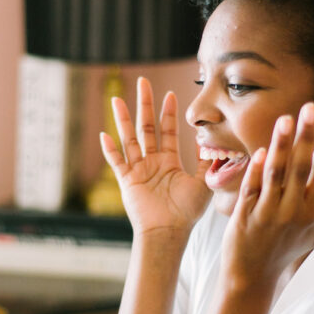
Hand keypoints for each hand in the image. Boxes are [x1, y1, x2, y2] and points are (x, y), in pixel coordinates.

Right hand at [100, 76, 210, 237]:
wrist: (169, 232)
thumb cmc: (186, 213)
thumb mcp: (203, 184)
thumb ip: (206, 163)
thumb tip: (210, 142)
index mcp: (169, 162)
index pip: (168, 132)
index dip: (169, 113)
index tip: (170, 94)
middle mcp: (152, 162)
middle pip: (146, 127)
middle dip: (145, 104)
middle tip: (143, 82)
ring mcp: (138, 170)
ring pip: (128, 138)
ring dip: (123, 119)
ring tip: (117, 98)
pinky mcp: (127, 181)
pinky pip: (116, 162)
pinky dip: (110, 150)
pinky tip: (104, 135)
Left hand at [221, 103, 313, 289]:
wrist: (252, 275)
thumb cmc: (286, 251)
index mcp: (309, 212)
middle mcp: (291, 211)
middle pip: (300, 167)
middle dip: (306, 137)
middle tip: (309, 108)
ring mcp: (267, 213)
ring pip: (275, 173)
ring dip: (280, 145)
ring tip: (284, 119)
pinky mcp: (244, 216)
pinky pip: (251, 189)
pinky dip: (255, 170)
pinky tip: (259, 151)